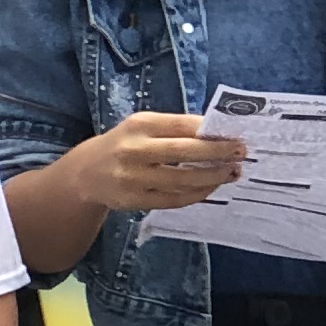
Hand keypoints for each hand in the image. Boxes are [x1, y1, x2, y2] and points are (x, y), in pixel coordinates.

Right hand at [74, 109, 243, 216]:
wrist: (85, 175)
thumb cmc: (124, 145)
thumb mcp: (142, 128)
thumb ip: (173, 129)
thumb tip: (217, 134)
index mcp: (139, 125)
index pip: (181, 125)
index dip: (210, 130)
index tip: (235, 133)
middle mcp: (134, 150)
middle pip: (183, 152)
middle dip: (217, 153)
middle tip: (241, 153)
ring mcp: (133, 178)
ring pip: (182, 180)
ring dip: (212, 177)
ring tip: (232, 172)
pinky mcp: (135, 200)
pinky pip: (173, 199)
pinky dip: (197, 194)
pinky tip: (211, 188)